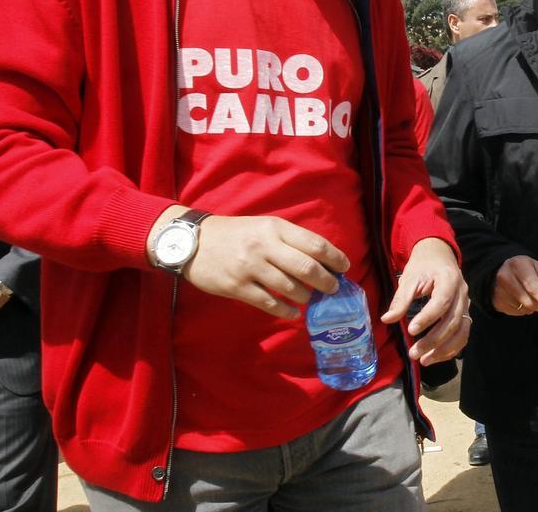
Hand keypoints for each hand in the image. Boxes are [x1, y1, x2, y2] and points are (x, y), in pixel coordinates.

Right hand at [178, 213, 348, 319]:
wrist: (192, 242)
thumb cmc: (236, 234)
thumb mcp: (264, 226)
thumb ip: (290, 240)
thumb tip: (322, 260)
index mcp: (275, 228)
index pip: (315, 244)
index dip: (335, 258)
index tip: (345, 268)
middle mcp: (265, 246)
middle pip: (307, 267)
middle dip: (326, 282)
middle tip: (332, 289)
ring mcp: (250, 268)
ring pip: (290, 288)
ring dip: (306, 297)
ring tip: (310, 298)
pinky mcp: (237, 287)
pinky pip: (269, 303)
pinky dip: (286, 310)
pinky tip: (293, 312)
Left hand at [381, 237, 469, 364]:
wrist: (439, 256)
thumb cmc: (423, 266)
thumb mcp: (409, 278)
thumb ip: (401, 299)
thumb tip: (387, 319)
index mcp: (449, 279)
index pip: (442, 302)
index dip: (428, 318)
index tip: (411, 330)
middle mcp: (462, 293)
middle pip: (453, 321)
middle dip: (433, 340)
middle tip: (413, 352)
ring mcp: (466, 304)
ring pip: (461, 331)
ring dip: (444, 349)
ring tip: (424, 360)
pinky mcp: (465, 314)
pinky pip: (463, 335)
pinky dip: (451, 349)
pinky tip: (435, 357)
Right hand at [492, 255, 537, 317]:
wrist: (503, 270)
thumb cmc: (527, 270)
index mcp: (519, 265)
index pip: (533, 286)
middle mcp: (506, 277)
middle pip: (529, 301)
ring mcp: (499, 290)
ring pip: (524, 309)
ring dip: (533, 307)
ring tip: (530, 295)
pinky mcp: (497, 302)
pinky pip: (517, 313)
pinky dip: (524, 309)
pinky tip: (521, 299)